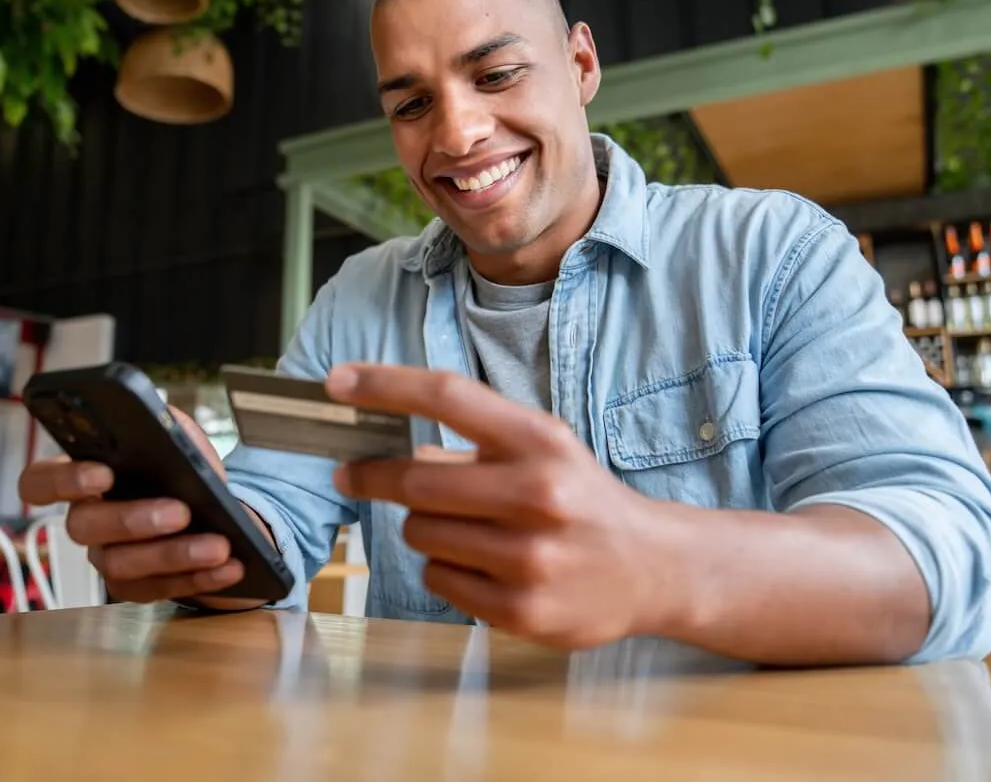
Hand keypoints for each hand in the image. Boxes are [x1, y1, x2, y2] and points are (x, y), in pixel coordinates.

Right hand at [17, 406, 262, 608]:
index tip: (102, 473)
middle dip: (133, 519)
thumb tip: (165, 428)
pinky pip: (158, 590)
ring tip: (218, 545)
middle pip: (84, 527)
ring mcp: (107, 558)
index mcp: (82, 475)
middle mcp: (86, 520)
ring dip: (175, 554)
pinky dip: (199, 578)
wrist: (214, 509)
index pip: (38, 480)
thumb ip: (164, 425)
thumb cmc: (182, 467)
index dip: (62, 479)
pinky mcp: (135, 588)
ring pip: (122, 565)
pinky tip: (229, 567)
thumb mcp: (176, 435)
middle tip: (180, 511)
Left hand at [325, 363, 682, 648]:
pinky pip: (438, 581)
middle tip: (352, 473)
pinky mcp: (521, 609)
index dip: (384, 385)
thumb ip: (475, 442)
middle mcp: (538, 494)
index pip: (449, 396)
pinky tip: (482, 565)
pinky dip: (444, 570)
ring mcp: (530, 557)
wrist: (653, 568)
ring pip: (421, 533)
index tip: (337, 382)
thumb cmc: (583, 499)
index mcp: (541, 441)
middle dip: (374, 476)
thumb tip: (398, 451)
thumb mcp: (542, 450)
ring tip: (462, 528)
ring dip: (422, 527)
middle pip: (417, 479)